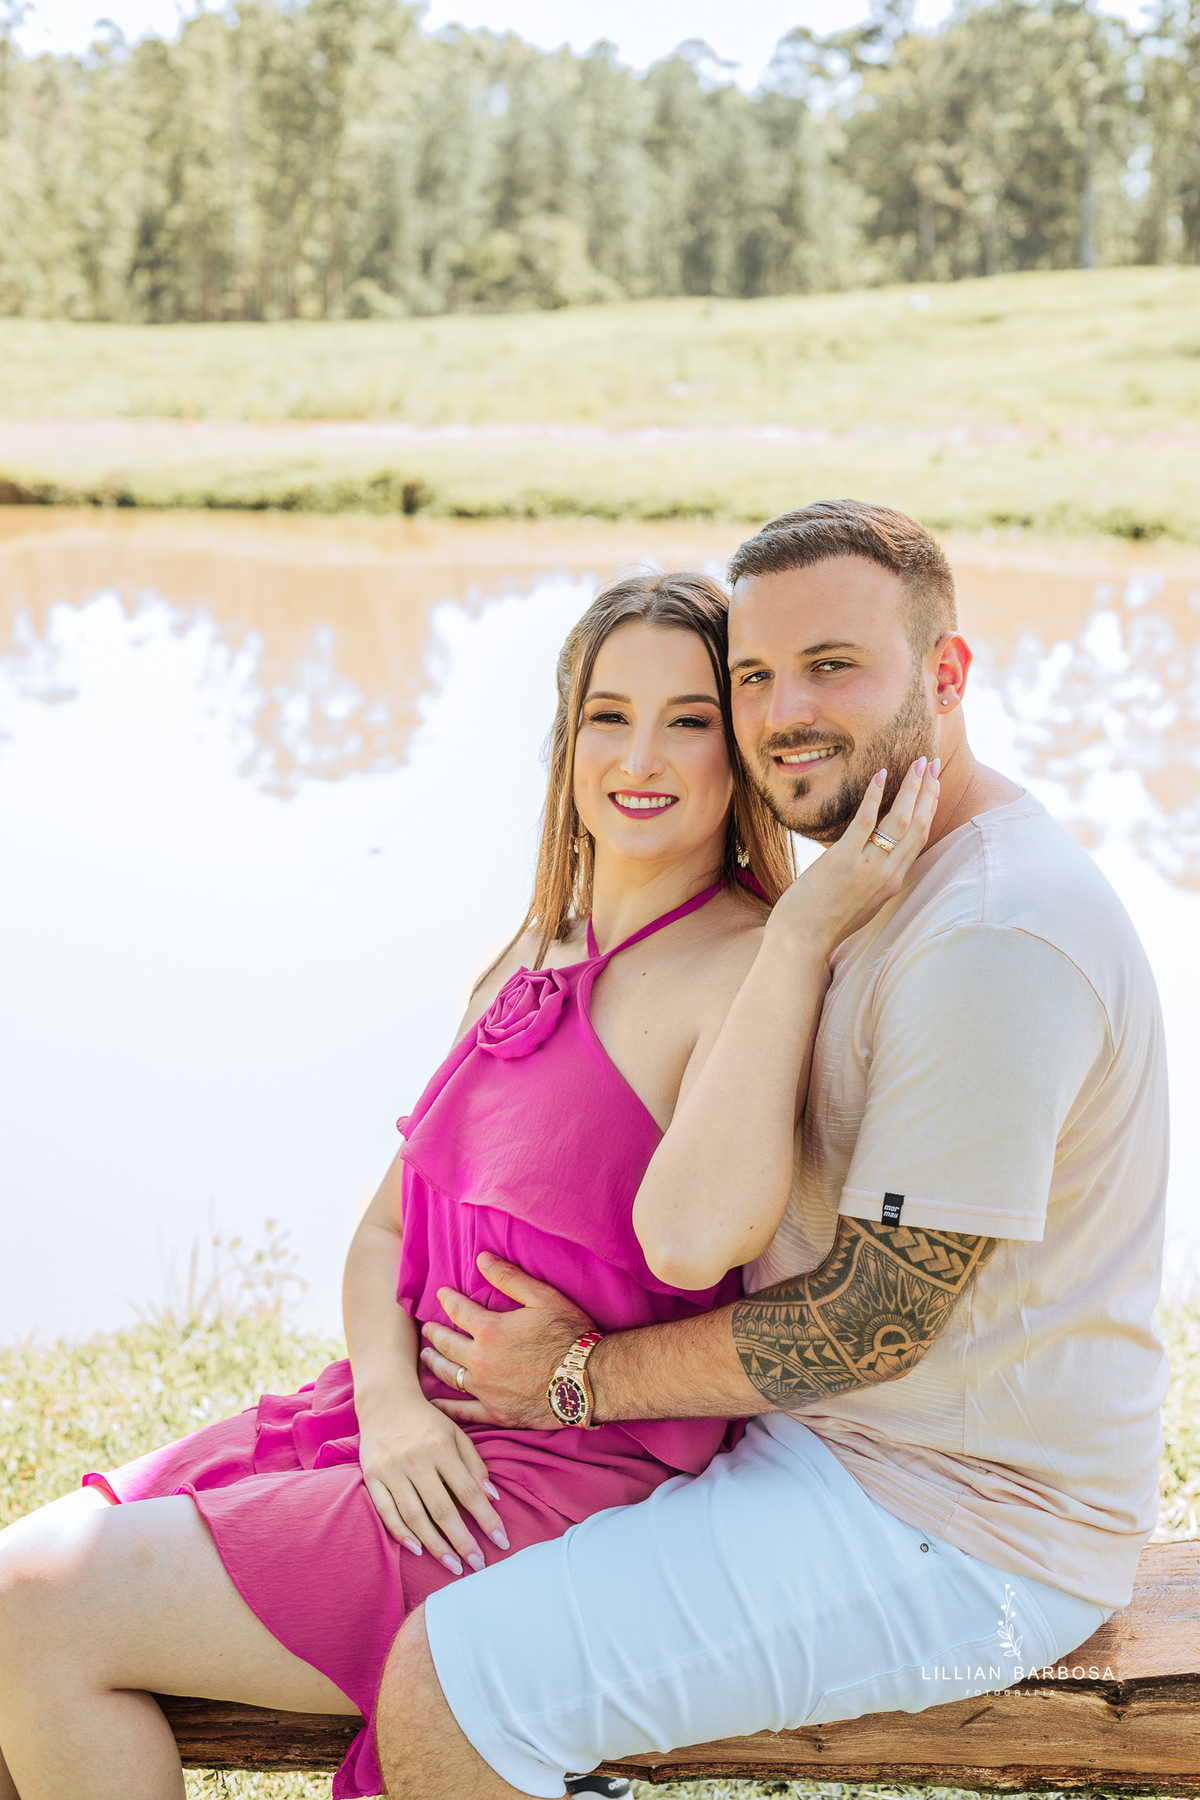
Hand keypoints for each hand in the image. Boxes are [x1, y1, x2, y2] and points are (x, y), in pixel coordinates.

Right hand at [356, 1394, 510, 1573]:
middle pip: (443, 1509)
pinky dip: (402, 1533)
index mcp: (441, 1447)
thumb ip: (474, 1464)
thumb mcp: (456, 1433)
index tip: (501, 1541)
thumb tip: (492, 1498)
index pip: (469, 1491)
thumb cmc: (427, 1421)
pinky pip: (387, 1512)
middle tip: (478, 1565)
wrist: (385, 1401)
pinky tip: (418, 1550)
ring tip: (453, 1565)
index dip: (486, 1519)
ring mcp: (391, 1470)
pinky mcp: (372, 1477)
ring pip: (415, 1516)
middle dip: (463, 1541)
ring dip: (436, 1546)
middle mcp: (416, 1459)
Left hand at [420, 1252, 595, 1429]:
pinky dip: (447, 1407)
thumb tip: (482, 1258)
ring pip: (449, 1375)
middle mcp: (480, 1360)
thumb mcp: (543, 1297)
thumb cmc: (569, 1335)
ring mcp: (486, 1389)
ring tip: (426, 1356)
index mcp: (489, 1330)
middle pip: (447, 1344)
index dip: (448, 1300)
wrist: (588, 1380)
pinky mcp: (496, 1413)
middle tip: (427, 1328)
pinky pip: (463, 1412)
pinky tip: (435, 1404)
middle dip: (435, 1333)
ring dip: (434, 1363)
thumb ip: (509, 1277)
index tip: (441, 1294)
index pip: (459, 1310)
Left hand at [771, 756, 939, 955]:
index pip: (920, 838)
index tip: (934, 785)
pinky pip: (865, 821)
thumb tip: (874, 856)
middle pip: (918, 825)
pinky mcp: (844, 860)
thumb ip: (874, 879)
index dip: (930, 808)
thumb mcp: (862, 902)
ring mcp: (868, 866)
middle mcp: (888, 874)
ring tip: (917, 762)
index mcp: (893, 882)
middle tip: (933, 763)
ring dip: (911, 788)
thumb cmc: (826, 921)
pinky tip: (880, 775)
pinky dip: (874, 796)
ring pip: (900, 820)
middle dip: (928, 791)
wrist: (803, 939)